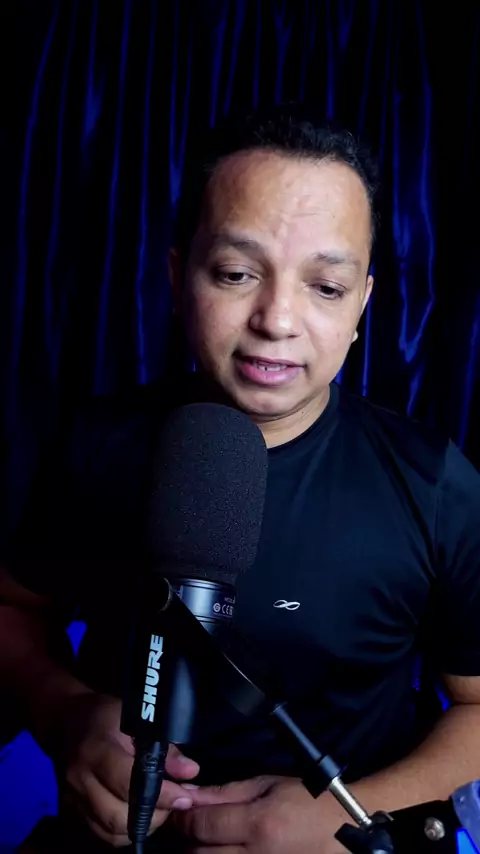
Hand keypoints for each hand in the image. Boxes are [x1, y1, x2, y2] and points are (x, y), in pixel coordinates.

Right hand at [53, 692, 199, 846]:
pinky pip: (102, 834)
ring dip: (141, 826)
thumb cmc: (103, 715)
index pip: (128, 782)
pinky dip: (125, 831)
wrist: (64, 721)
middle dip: (153, 815)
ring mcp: (74, 799)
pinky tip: (140, 815)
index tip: (184, 796)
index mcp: (95, 750)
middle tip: (173, 803)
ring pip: (111, 830)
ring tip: (159, 809)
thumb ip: (162, 746)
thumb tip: (191, 771)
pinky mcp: (73, 811)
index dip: (160, 794)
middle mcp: (81, 779)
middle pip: (117, 816)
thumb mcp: (133, 718)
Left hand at [175, 775, 349, 852]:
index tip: (175, 808)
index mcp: (259, 825)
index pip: (201, 825)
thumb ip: (228, 792)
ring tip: (203, 841)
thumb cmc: (312, 802)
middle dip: (186, 840)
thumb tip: (192, 793)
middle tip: (184, 827)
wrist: (350, 833)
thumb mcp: (271, 785)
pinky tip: (221, 851)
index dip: (182, 816)